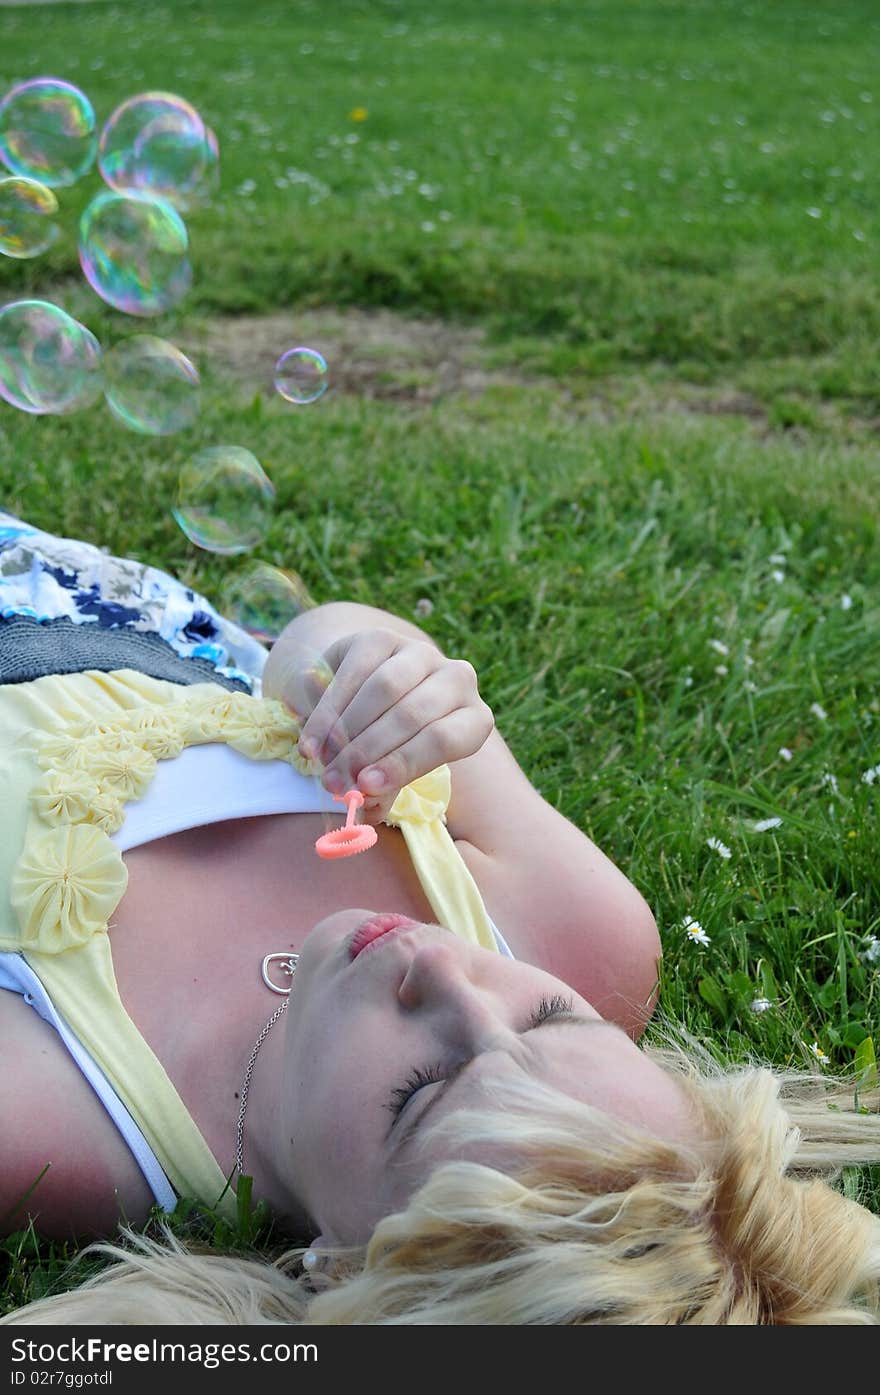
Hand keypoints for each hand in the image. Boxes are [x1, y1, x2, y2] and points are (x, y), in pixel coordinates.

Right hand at [278, 627, 494, 824]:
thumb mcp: (397, 770)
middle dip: (367, 752)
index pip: (444, 739)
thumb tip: (364, 804)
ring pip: (383, 689)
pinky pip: (354, 672)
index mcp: (474, 718)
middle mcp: (458, 679)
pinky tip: (312, 742)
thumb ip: (383, 789)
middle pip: (411, 714)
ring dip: (346, 731)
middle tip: (334, 782)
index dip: (404, 764)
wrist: (369, 694)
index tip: (366, 786)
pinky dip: (328, 711)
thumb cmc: (393, 745)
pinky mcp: (383, 638)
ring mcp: (421, 652)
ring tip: (321, 762)